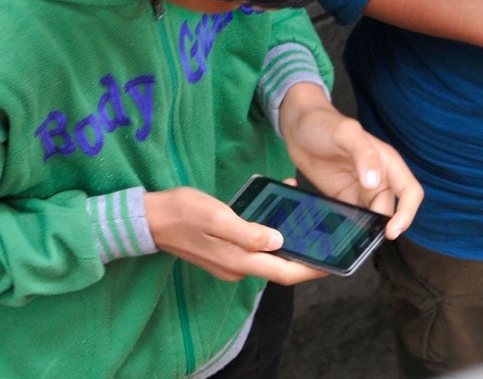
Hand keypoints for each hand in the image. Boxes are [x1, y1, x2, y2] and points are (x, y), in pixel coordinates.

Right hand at [143, 186, 327, 283]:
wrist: (149, 219)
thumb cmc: (182, 212)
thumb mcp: (217, 217)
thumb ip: (248, 232)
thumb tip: (279, 241)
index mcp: (239, 261)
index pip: (285, 272)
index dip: (311, 270)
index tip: (333, 264)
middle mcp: (237, 267)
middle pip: (280, 266)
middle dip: (305, 255)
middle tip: (327, 240)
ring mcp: (230, 262)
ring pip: (268, 255)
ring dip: (287, 240)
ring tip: (306, 219)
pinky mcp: (224, 252)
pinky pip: (254, 247)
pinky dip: (269, 233)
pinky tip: (275, 211)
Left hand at [278, 85, 422, 240]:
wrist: (297, 126)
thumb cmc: (323, 123)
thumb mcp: (346, 133)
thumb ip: (363, 154)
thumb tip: (375, 182)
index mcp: (387, 162)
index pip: (410, 192)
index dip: (407, 214)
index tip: (392, 231)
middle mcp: (378, 178)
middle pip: (389, 211)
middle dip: (380, 228)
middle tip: (362, 242)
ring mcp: (360, 190)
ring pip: (371, 218)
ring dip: (365, 231)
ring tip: (349, 242)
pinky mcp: (343, 198)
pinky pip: (352, 218)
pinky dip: (349, 228)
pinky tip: (338, 234)